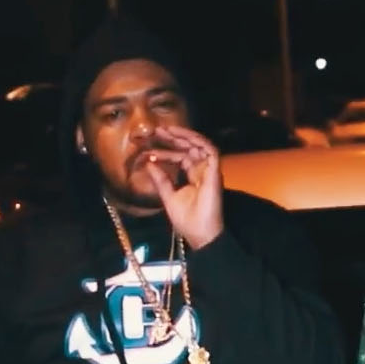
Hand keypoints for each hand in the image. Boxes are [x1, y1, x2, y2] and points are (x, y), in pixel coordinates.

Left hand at [144, 124, 223, 249]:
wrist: (200, 233)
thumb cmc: (187, 220)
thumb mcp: (168, 196)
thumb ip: (160, 180)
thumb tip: (149, 163)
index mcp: (193, 177)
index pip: (181, 158)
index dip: (167, 152)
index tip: (150, 149)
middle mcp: (203, 171)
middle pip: (190, 148)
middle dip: (174, 138)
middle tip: (157, 130)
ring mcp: (210, 171)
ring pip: (200, 145)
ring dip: (184, 136)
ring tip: (167, 130)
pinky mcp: (215, 172)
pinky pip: (210, 150)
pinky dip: (198, 141)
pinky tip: (182, 136)